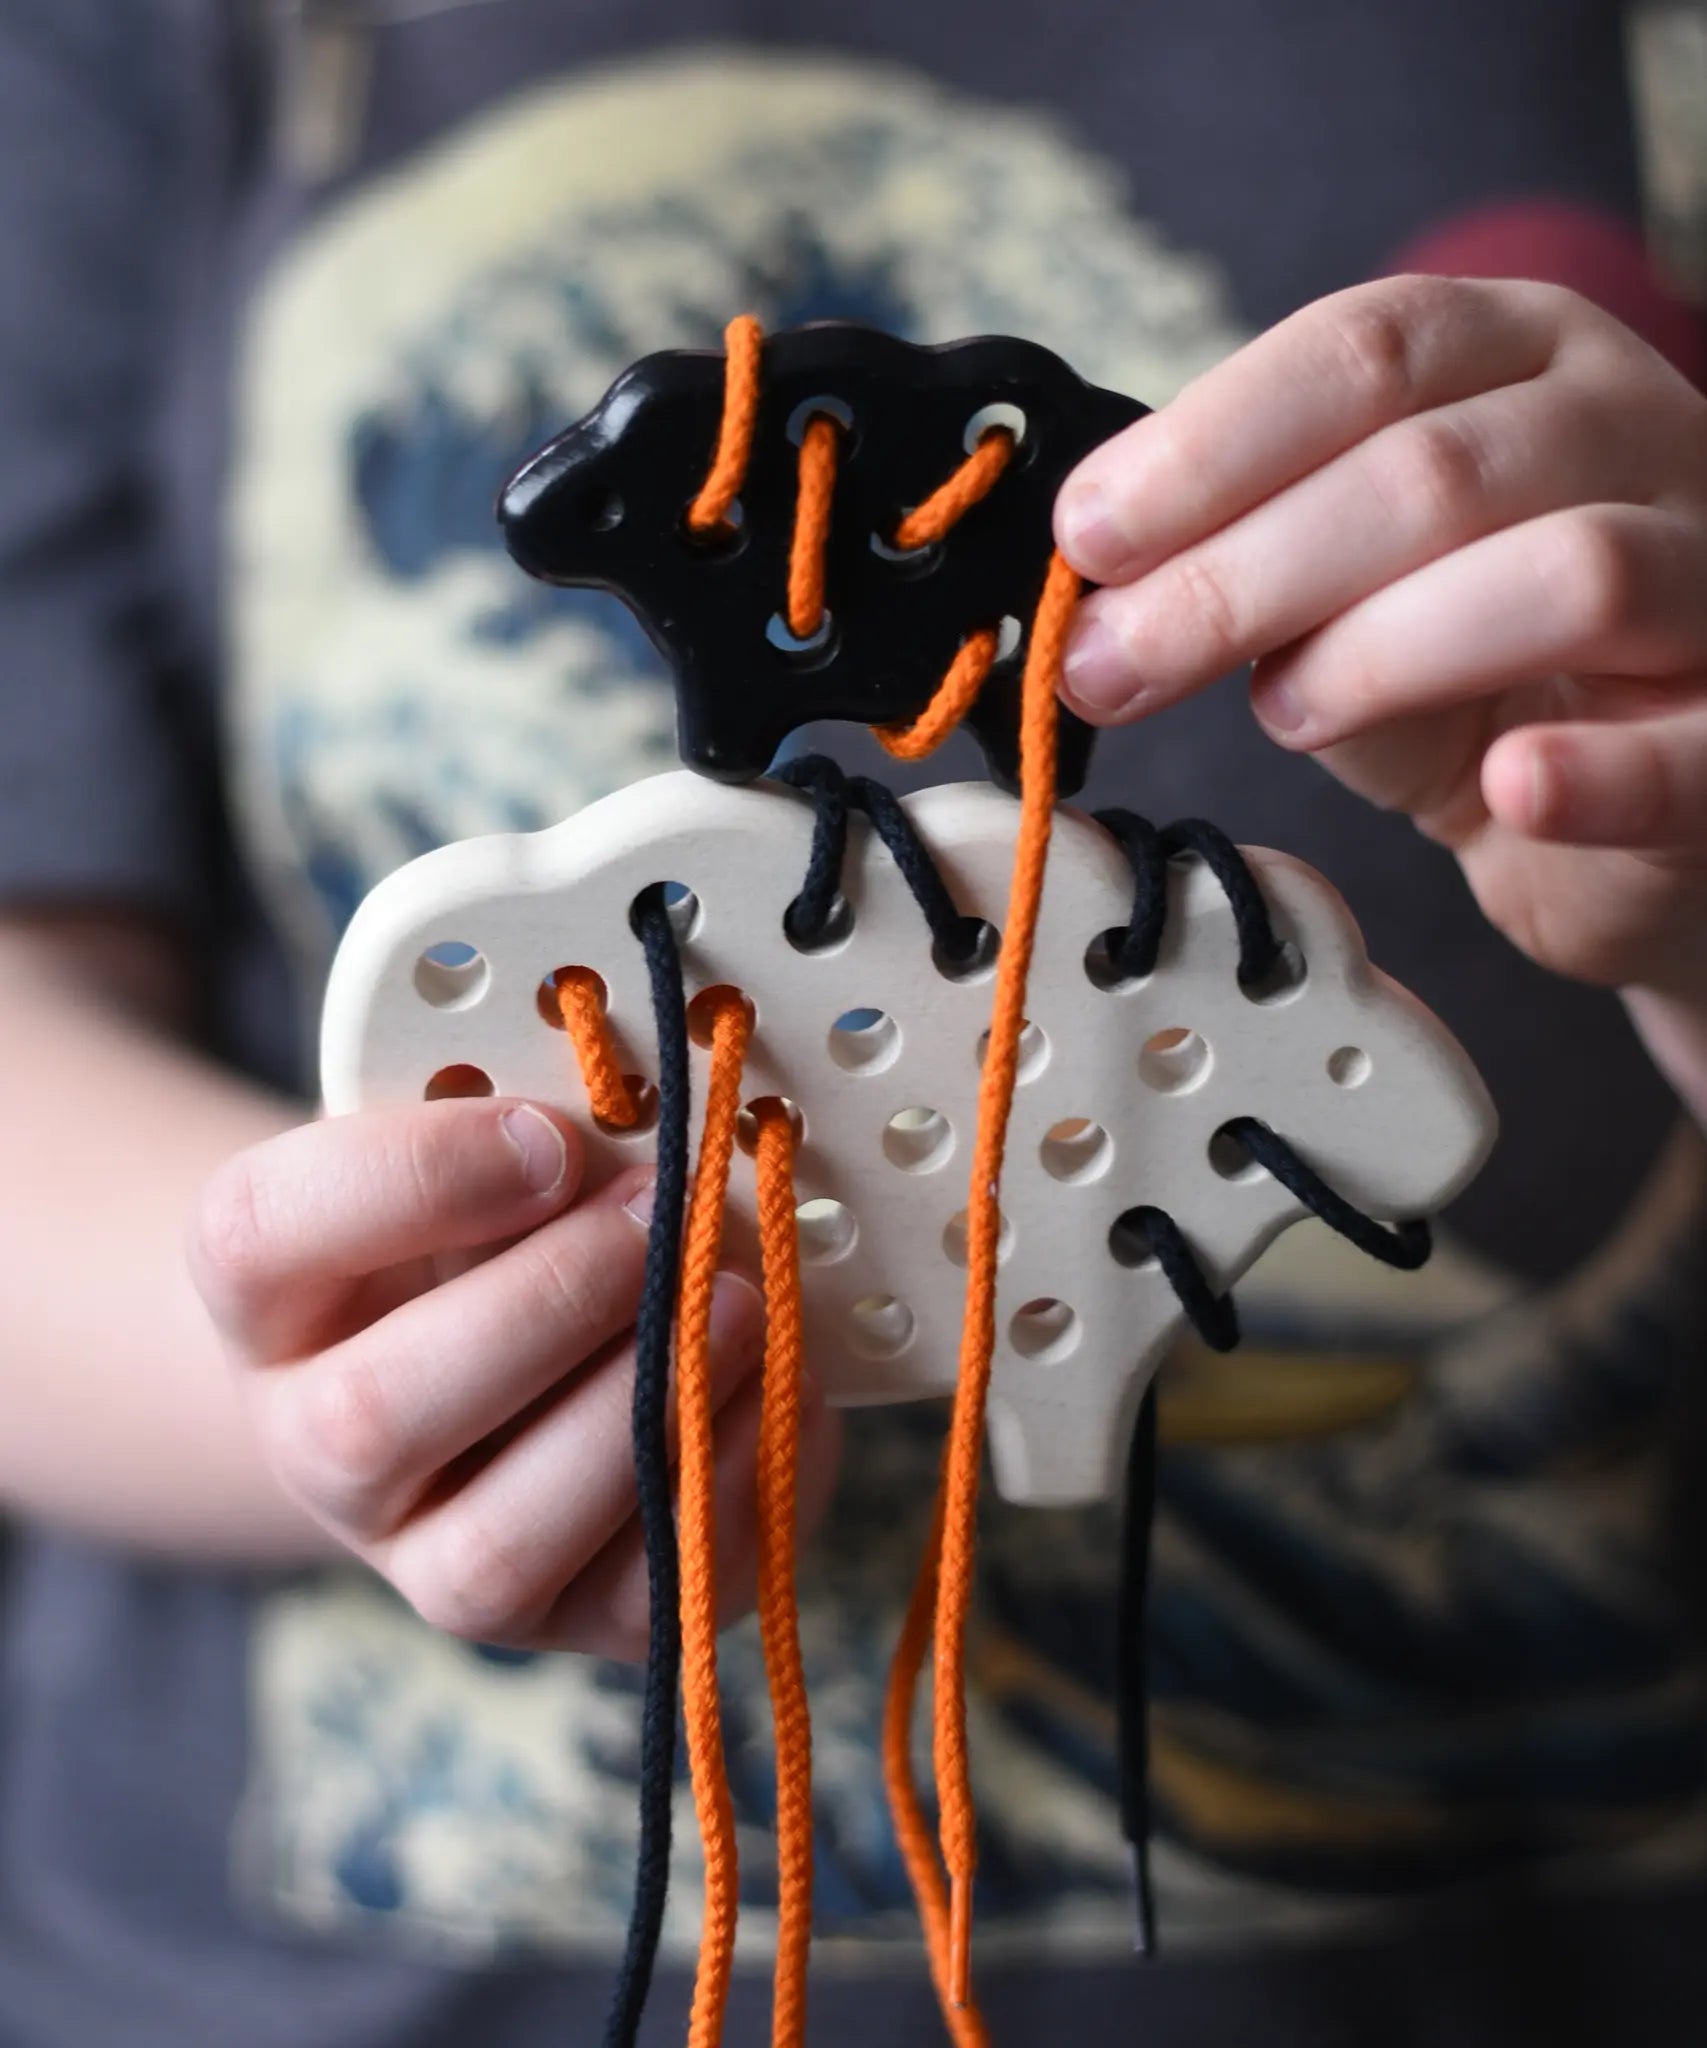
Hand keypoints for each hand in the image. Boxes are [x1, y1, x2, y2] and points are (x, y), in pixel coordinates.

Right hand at [188, 1100, 839, 1656]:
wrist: (505, 1365)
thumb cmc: (499, 1227)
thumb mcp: (485, 1150)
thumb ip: (536, 1132)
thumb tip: (664, 1132)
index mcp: (268, 1295)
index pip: (257, 1235)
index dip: (414, 1178)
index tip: (552, 1136)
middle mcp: (314, 1449)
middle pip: (369, 1418)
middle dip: (548, 1304)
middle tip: (663, 1216)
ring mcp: (426, 1559)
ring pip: (494, 1549)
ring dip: (637, 1412)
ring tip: (740, 1300)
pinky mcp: (559, 1623)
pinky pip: (638, 1596)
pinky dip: (725, 1483)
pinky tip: (775, 1382)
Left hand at [1054, 275, 1706, 1007]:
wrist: (1627, 803)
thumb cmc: (1469, 673)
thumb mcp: (1340, 592)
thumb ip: (1243, 567)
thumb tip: (1091, 591)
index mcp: (1520, 356)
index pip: (1367, 349)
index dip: (1210, 445)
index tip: (1089, 538)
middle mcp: (1634, 428)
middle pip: (1435, 468)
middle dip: (1242, 574)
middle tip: (1116, 665)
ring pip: (1569, 572)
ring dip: (1387, 651)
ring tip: (1288, 714)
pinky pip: (1687, 748)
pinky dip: (1590, 772)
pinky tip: (1509, 788)